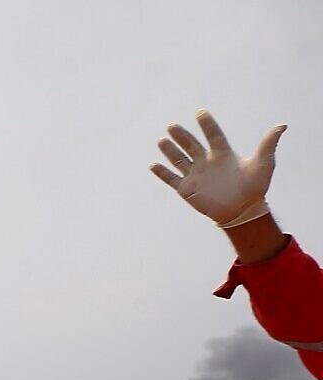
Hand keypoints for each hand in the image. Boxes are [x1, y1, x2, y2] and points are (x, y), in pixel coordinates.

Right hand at [152, 110, 285, 228]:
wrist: (243, 210)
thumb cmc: (255, 186)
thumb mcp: (264, 163)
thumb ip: (268, 144)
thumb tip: (282, 126)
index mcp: (222, 153)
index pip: (213, 136)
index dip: (207, 125)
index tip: (201, 113)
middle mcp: (206, 161)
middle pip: (191, 145)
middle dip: (182, 136)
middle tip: (172, 126)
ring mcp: (195, 175)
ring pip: (179, 160)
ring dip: (170, 151)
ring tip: (162, 141)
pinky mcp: (187, 190)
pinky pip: (172, 180)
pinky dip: (162, 173)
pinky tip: (153, 165)